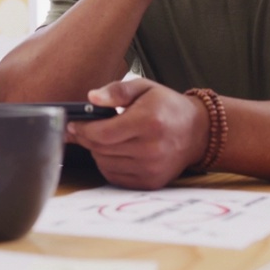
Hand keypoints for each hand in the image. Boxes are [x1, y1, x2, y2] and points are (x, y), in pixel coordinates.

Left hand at [64, 78, 208, 189]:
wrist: (197, 132)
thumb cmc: (166, 106)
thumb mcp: (144, 88)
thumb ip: (116, 90)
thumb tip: (91, 98)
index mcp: (148, 122)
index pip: (102, 133)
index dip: (82, 129)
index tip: (73, 123)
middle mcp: (151, 149)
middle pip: (100, 149)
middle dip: (86, 138)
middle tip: (80, 129)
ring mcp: (151, 168)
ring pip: (104, 164)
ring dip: (97, 151)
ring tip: (103, 138)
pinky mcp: (150, 182)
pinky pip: (115, 176)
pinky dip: (108, 164)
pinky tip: (114, 151)